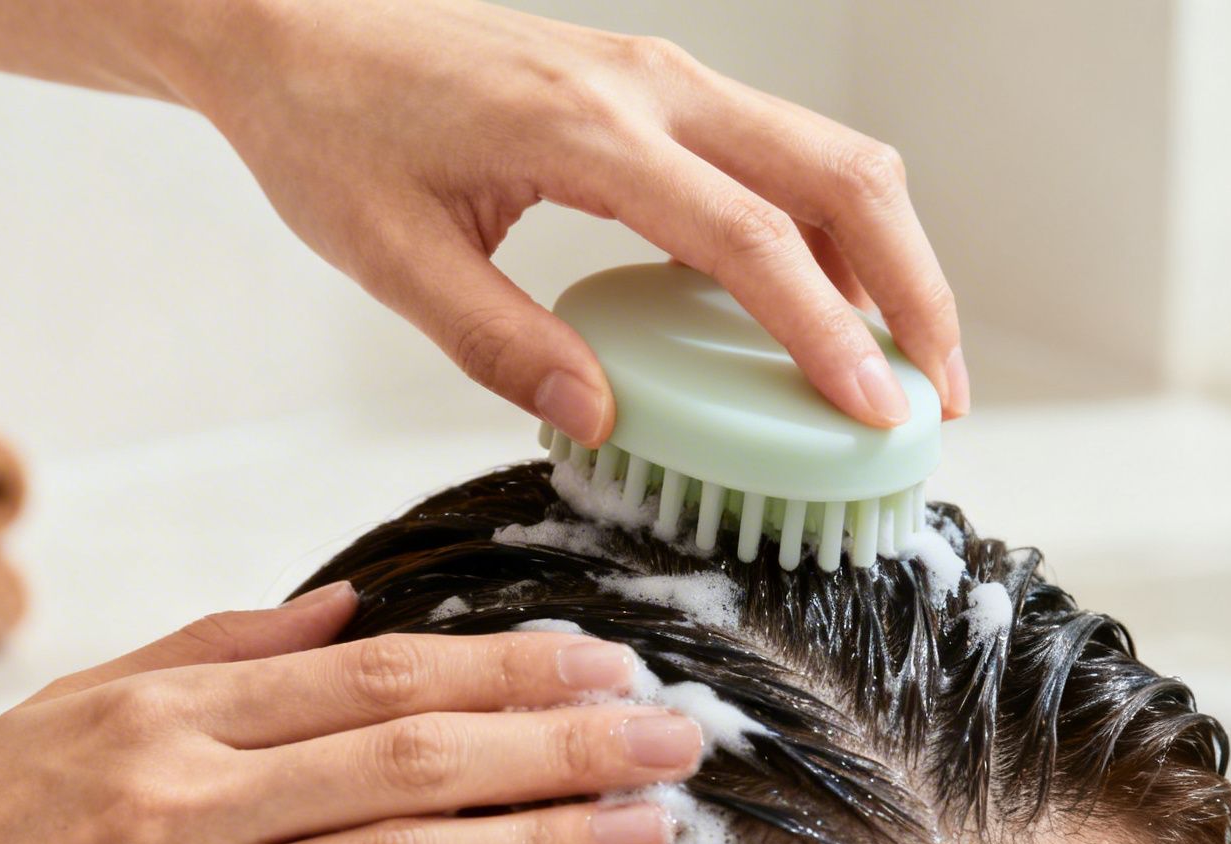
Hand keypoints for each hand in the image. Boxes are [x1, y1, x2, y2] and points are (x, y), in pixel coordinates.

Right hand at [0, 582, 703, 843]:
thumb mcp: (76, 702)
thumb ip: (220, 648)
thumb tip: (350, 606)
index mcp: (165, 710)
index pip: (376, 674)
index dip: (506, 668)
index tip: (607, 664)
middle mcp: (183, 797)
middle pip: (412, 755)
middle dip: (562, 743)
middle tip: (675, 737)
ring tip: (643, 833)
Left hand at [172, 0, 968, 442]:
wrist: (297, 27)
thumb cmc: (331, 130)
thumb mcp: (389, 255)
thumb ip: (498, 340)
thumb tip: (603, 419)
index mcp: (588, 130)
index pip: (750, 240)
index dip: (825, 335)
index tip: (876, 416)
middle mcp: (650, 86)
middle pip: (841, 176)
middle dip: (914, 289)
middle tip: (934, 398)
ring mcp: (661, 77)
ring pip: (827, 156)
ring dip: (886, 255)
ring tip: (898, 364)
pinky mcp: (654, 87)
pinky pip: (776, 155)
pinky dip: (825, 231)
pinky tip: (814, 308)